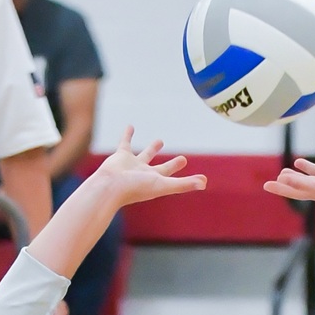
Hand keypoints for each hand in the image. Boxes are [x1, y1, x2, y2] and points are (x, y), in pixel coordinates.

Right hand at [85, 127, 206, 209]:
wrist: (109, 187)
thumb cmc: (136, 188)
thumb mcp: (163, 184)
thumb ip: (184, 184)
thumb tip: (204, 183)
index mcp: (155, 181)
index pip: (171, 175)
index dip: (180, 170)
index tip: (187, 164)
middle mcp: (145, 175)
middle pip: (161, 168)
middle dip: (171, 164)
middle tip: (182, 159)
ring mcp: (132, 165)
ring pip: (144, 155)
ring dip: (152, 149)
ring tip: (160, 141)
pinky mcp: (121, 156)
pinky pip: (125, 143)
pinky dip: (127, 135)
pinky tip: (130, 126)